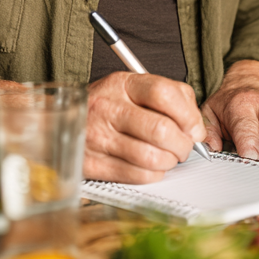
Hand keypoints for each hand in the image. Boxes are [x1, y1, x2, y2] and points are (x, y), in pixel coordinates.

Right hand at [84, 72, 207, 183]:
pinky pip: (136, 175)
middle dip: (183, 145)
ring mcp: (98, 136)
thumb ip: (170, 98)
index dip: (188, 114)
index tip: (194, 127)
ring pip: (151, 157)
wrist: (61, 122)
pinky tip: (152, 167)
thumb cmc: (108, 107)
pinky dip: (153, 175)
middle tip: (184, 147)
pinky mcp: (93, 163)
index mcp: (122, 84)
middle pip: (162, 130)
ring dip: (169, 162)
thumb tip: (196, 128)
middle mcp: (108, 107)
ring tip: (168, 157)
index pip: (164, 93)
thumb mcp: (133, 89)